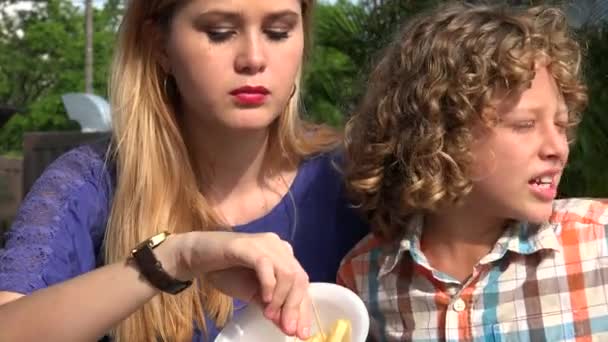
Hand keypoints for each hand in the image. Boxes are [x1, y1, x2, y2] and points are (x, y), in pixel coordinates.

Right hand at [176, 232, 311, 338]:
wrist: (199, 256)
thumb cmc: (227, 273)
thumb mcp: (253, 295)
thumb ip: (272, 307)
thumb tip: (289, 327)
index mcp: (284, 257)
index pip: (301, 285)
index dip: (304, 310)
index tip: (302, 334)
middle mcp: (279, 247)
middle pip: (299, 278)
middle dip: (295, 307)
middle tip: (289, 329)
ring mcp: (265, 244)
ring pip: (287, 272)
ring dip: (281, 299)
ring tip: (269, 315)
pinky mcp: (249, 245)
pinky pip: (266, 265)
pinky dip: (269, 284)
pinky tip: (263, 300)